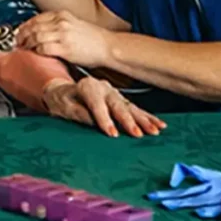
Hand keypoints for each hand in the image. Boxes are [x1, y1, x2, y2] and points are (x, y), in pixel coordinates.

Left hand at [16, 10, 113, 67]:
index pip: (36, 18)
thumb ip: (59, 25)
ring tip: (24, 49)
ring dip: (27, 44)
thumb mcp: (75, 24)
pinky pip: (43, 49)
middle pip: (33, 27)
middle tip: (18, 42)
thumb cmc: (94, 39)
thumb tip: (42, 32)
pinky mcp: (65, 49)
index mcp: (63, 15)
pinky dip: (36, 52)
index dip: (25, 26)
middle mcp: (61, 23)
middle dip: (22, 35)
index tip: (20, 32)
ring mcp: (63, 35)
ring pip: (35, 37)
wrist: (108, 47)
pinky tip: (35, 55)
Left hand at [42, 77, 166, 137]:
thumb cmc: (62, 100)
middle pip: (117, 105)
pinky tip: (159, 124)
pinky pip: (135, 108)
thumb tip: (93, 121)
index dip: (105, 120)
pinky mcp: (119, 99)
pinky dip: (147, 116)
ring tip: (155, 130)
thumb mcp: (63, 107)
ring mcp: (113, 92)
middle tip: (138, 134)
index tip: (113, 133)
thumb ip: (78, 113)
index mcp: (87, 87)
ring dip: (143, 119)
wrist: (62, 90)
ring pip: (130, 107)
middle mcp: (103, 87)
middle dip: (129, 120)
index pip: (97, 105)